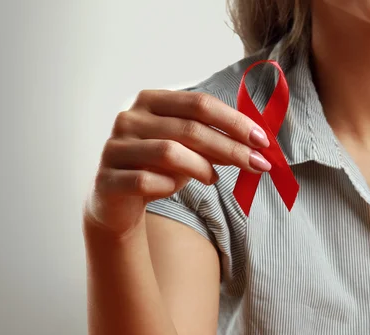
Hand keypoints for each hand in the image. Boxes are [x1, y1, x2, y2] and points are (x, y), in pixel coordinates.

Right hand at [83, 89, 271, 235]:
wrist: (117, 199)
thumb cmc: (158, 167)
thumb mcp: (188, 149)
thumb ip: (214, 140)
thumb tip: (256, 144)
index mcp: (150, 100)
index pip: (199, 103)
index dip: (234, 121)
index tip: (262, 140)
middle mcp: (129, 118)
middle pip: (190, 128)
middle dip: (231, 147)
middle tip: (258, 164)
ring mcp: (116, 147)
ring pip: (170, 152)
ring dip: (203, 167)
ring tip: (215, 179)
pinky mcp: (108, 179)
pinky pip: (147, 181)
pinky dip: (169, 185)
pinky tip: (177, 187)